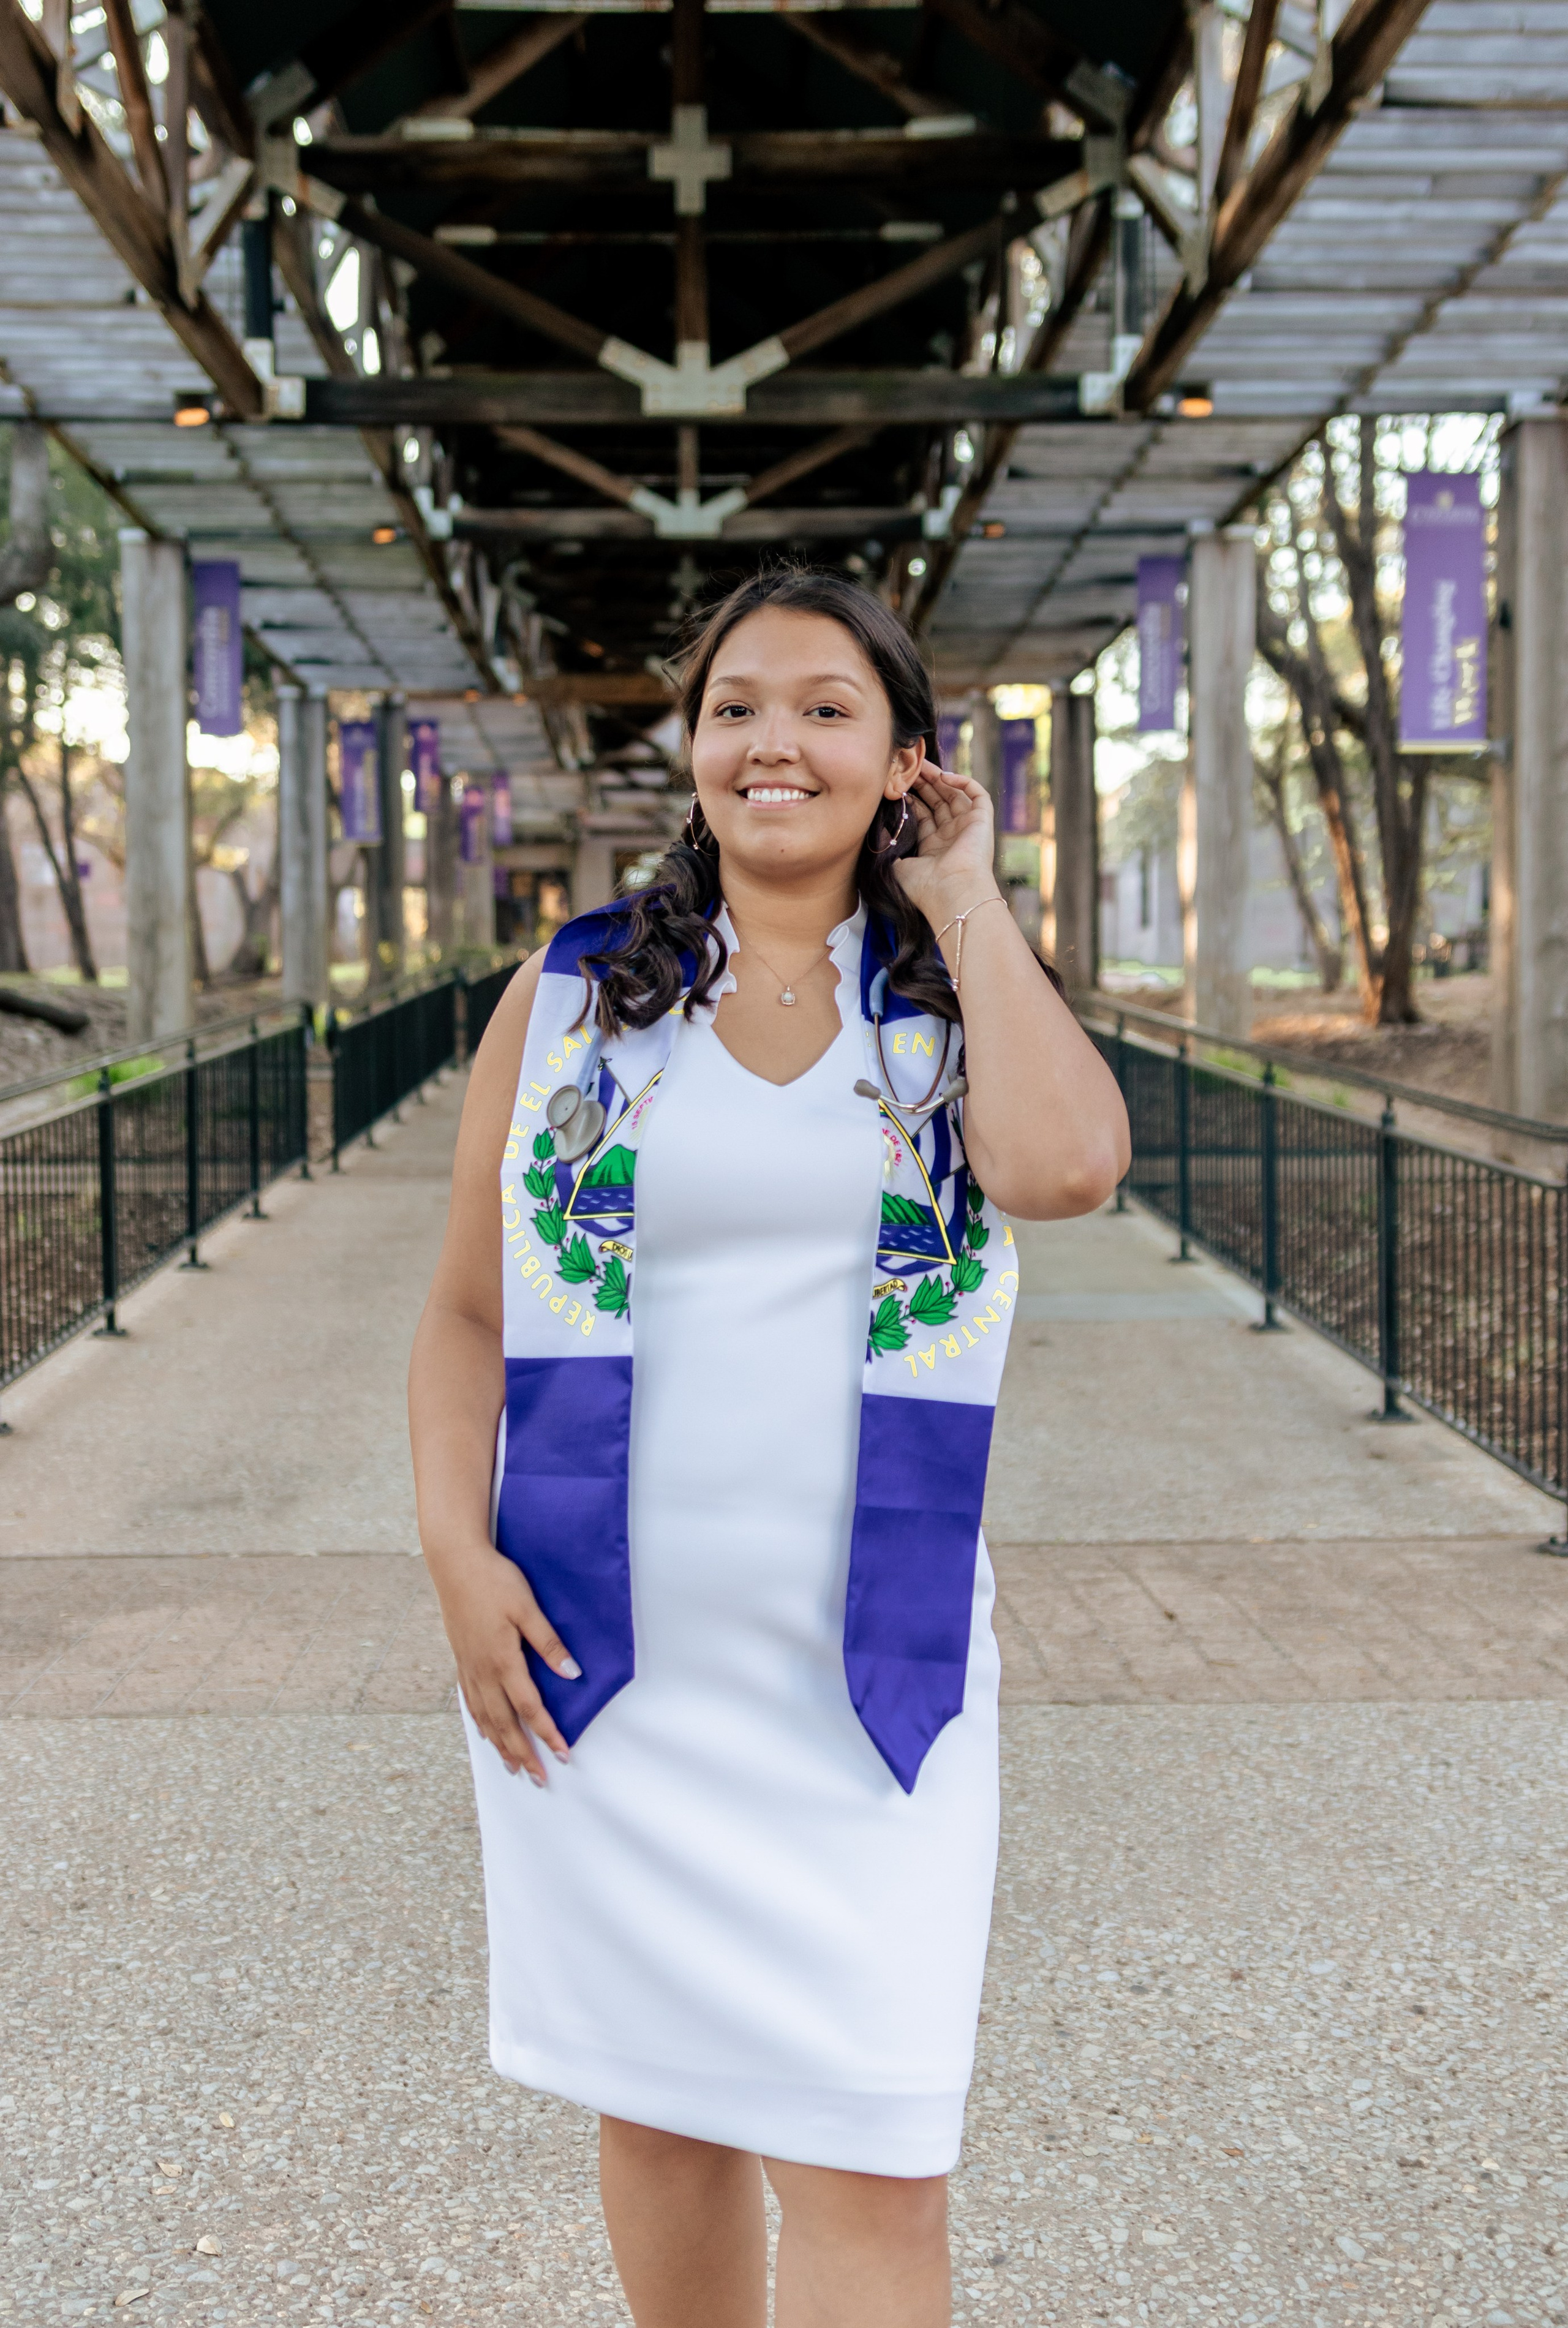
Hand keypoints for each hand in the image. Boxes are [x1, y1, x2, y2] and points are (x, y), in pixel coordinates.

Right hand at [433, 1542, 578, 1783]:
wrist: (455, 1563)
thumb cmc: (495, 1580)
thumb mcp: (527, 1607)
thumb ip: (548, 1642)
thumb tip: (571, 1673)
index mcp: (503, 1660)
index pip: (529, 1707)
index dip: (547, 1733)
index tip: (564, 1754)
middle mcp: (483, 1670)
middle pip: (505, 1723)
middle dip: (523, 1753)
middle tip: (540, 1778)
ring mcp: (468, 1667)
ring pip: (486, 1717)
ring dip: (501, 1745)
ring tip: (514, 1767)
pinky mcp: (460, 1659)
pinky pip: (471, 1701)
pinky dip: (481, 1723)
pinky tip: (487, 1733)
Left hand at [891, 758, 1001, 929]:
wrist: (952, 894)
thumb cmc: (925, 887)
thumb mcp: (897, 866)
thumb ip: (888, 846)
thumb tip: (877, 829)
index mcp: (934, 848)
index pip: (924, 816)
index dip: (912, 799)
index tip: (897, 786)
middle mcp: (952, 837)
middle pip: (938, 802)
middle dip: (924, 784)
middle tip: (908, 768)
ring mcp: (968, 828)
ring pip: (955, 795)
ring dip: (940, 779)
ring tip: (922, 765)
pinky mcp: (983, 821)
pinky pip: (977, 795)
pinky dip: (964, 782)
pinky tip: (944, 776)